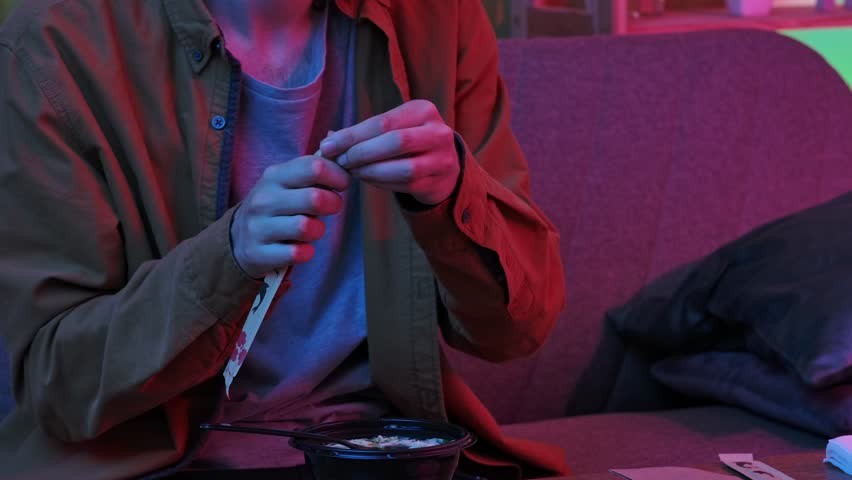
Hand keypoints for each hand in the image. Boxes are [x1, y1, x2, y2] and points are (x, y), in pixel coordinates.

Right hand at [230, 155, 350, 278]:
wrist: (238, 239)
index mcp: (273, 177)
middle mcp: (263, 200)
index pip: (313, 167)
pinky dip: (307, 252)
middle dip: (333, 204)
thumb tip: (342, 160)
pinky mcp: (258, 253)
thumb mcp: (286, 183)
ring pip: (306, 227)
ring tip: (313, 229)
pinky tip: (302, 248)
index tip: (341, 184)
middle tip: (332, 207)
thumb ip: (311, 173)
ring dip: (318, 230)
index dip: (337, 175)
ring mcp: (258, 227)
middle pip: (314, 198)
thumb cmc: (275, 207)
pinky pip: (298, 253)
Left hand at [319, 100, 460, 205]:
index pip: (383, 122)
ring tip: (352, 171)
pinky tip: (367, 179)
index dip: (352, 135)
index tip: (327, 146)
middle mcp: (438, 132)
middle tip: (341, 161)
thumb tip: (327, 140)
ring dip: (371, 171)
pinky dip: (381, 183)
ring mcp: (442, 159)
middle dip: (362, 153)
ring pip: (403, 169)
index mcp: (423, 110)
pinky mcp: (439, 182)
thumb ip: (363, 132)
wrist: (444, 165)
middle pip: (396, 142)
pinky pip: (406, 185)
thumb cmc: (410, 143)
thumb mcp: (392, 128)